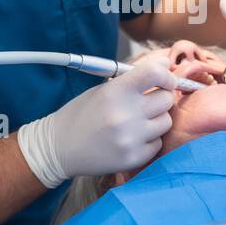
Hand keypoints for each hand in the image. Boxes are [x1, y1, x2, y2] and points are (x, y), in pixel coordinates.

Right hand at [16, 57, 177, 187]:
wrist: (59, 148)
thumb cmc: (81, 114)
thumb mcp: (103, 89)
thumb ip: (133, 79)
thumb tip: (165, 66)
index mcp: (115, 92)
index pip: (154, 73)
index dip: (166, 74)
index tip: (166, 79)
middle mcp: (125, 114)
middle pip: (166, 98)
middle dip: (161, 97)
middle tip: (148, 101)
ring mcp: (131, 138)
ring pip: (166, 121)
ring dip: (156, 119)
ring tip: (136, 122)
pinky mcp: (134, 158)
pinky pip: (158, 143)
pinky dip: (149, 139)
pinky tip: (131, 138)